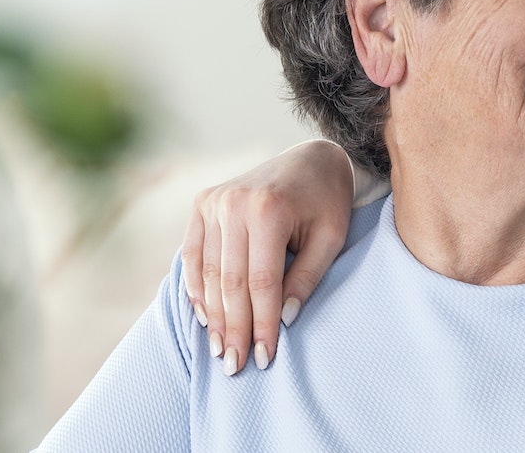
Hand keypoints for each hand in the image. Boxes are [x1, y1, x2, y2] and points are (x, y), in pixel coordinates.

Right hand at [182, 139, 353, 374]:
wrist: (309, 156)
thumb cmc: (327, 200)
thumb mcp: (331, 237)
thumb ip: (307, 277)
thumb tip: (284, 320)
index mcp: (269, 209)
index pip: (262, 283)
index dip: (262, 324)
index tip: (265, 358)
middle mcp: (234, 203)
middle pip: (231, 282)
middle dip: (234, 329)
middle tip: (235, 366)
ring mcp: (213, 201)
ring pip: (209, 273)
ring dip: (213, 316)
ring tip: (220, 350)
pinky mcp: (202, 202)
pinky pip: (193, 254)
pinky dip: (197, 288)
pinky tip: (205, 317)